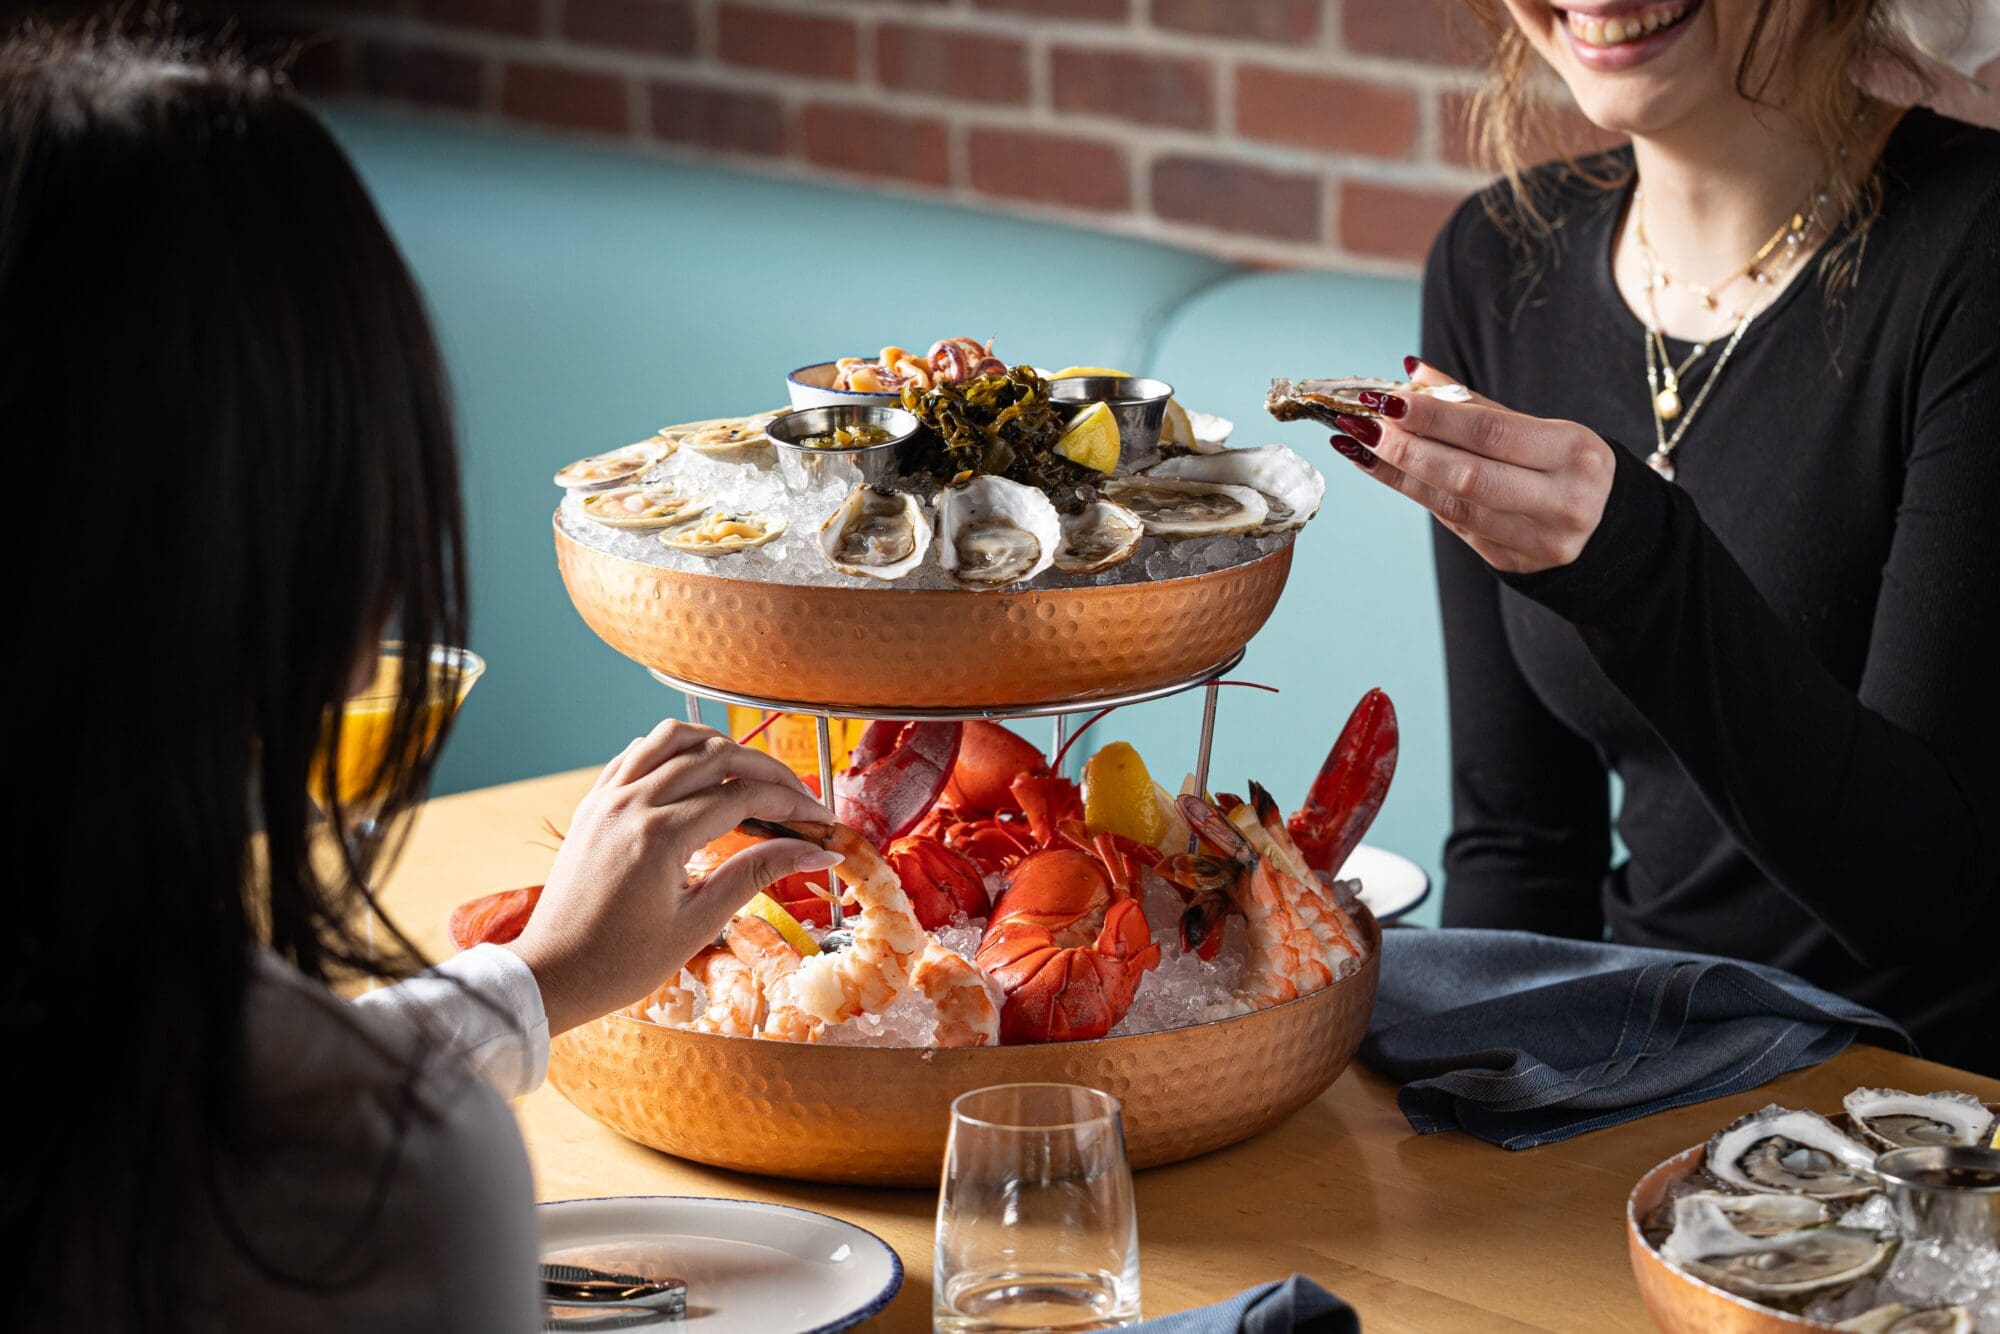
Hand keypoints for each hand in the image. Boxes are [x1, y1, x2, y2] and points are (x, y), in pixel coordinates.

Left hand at [503, 721, 838, 1034]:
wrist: (551, 975)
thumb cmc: (621, 963)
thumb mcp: (698, 924)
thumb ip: (757, 874)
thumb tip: (815, 852)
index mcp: (659, 836)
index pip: (744, 795)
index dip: (792, 802)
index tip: (821, 821)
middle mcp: (631, 803)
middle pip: (717, 755)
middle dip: (768, 770)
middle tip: (800, 797)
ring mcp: (607, 797)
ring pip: (674, 737)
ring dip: (720, 745)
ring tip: (752, 773)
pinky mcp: (593, 803)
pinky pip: (637, 752)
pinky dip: (674, 750)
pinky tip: (696, 771)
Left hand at [1327, 358, 1615, 575]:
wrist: (1611, 533)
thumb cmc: (1568, 467)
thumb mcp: (1542, 429)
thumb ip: (1475, 404)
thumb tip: (1410, 372)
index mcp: (1573, 453)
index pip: (1490, 432)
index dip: (1433, 417)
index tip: (1386, 399)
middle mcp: (1561, 499)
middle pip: (1467, 475)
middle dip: (1407, 449)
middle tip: (1361, 424)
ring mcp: (1538, 539)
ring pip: (1454, 506)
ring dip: (1400, 473)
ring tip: (1358, 446)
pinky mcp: (1512, 562)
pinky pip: (1455, 525)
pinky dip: (1417, 494)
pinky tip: (1385, 472)